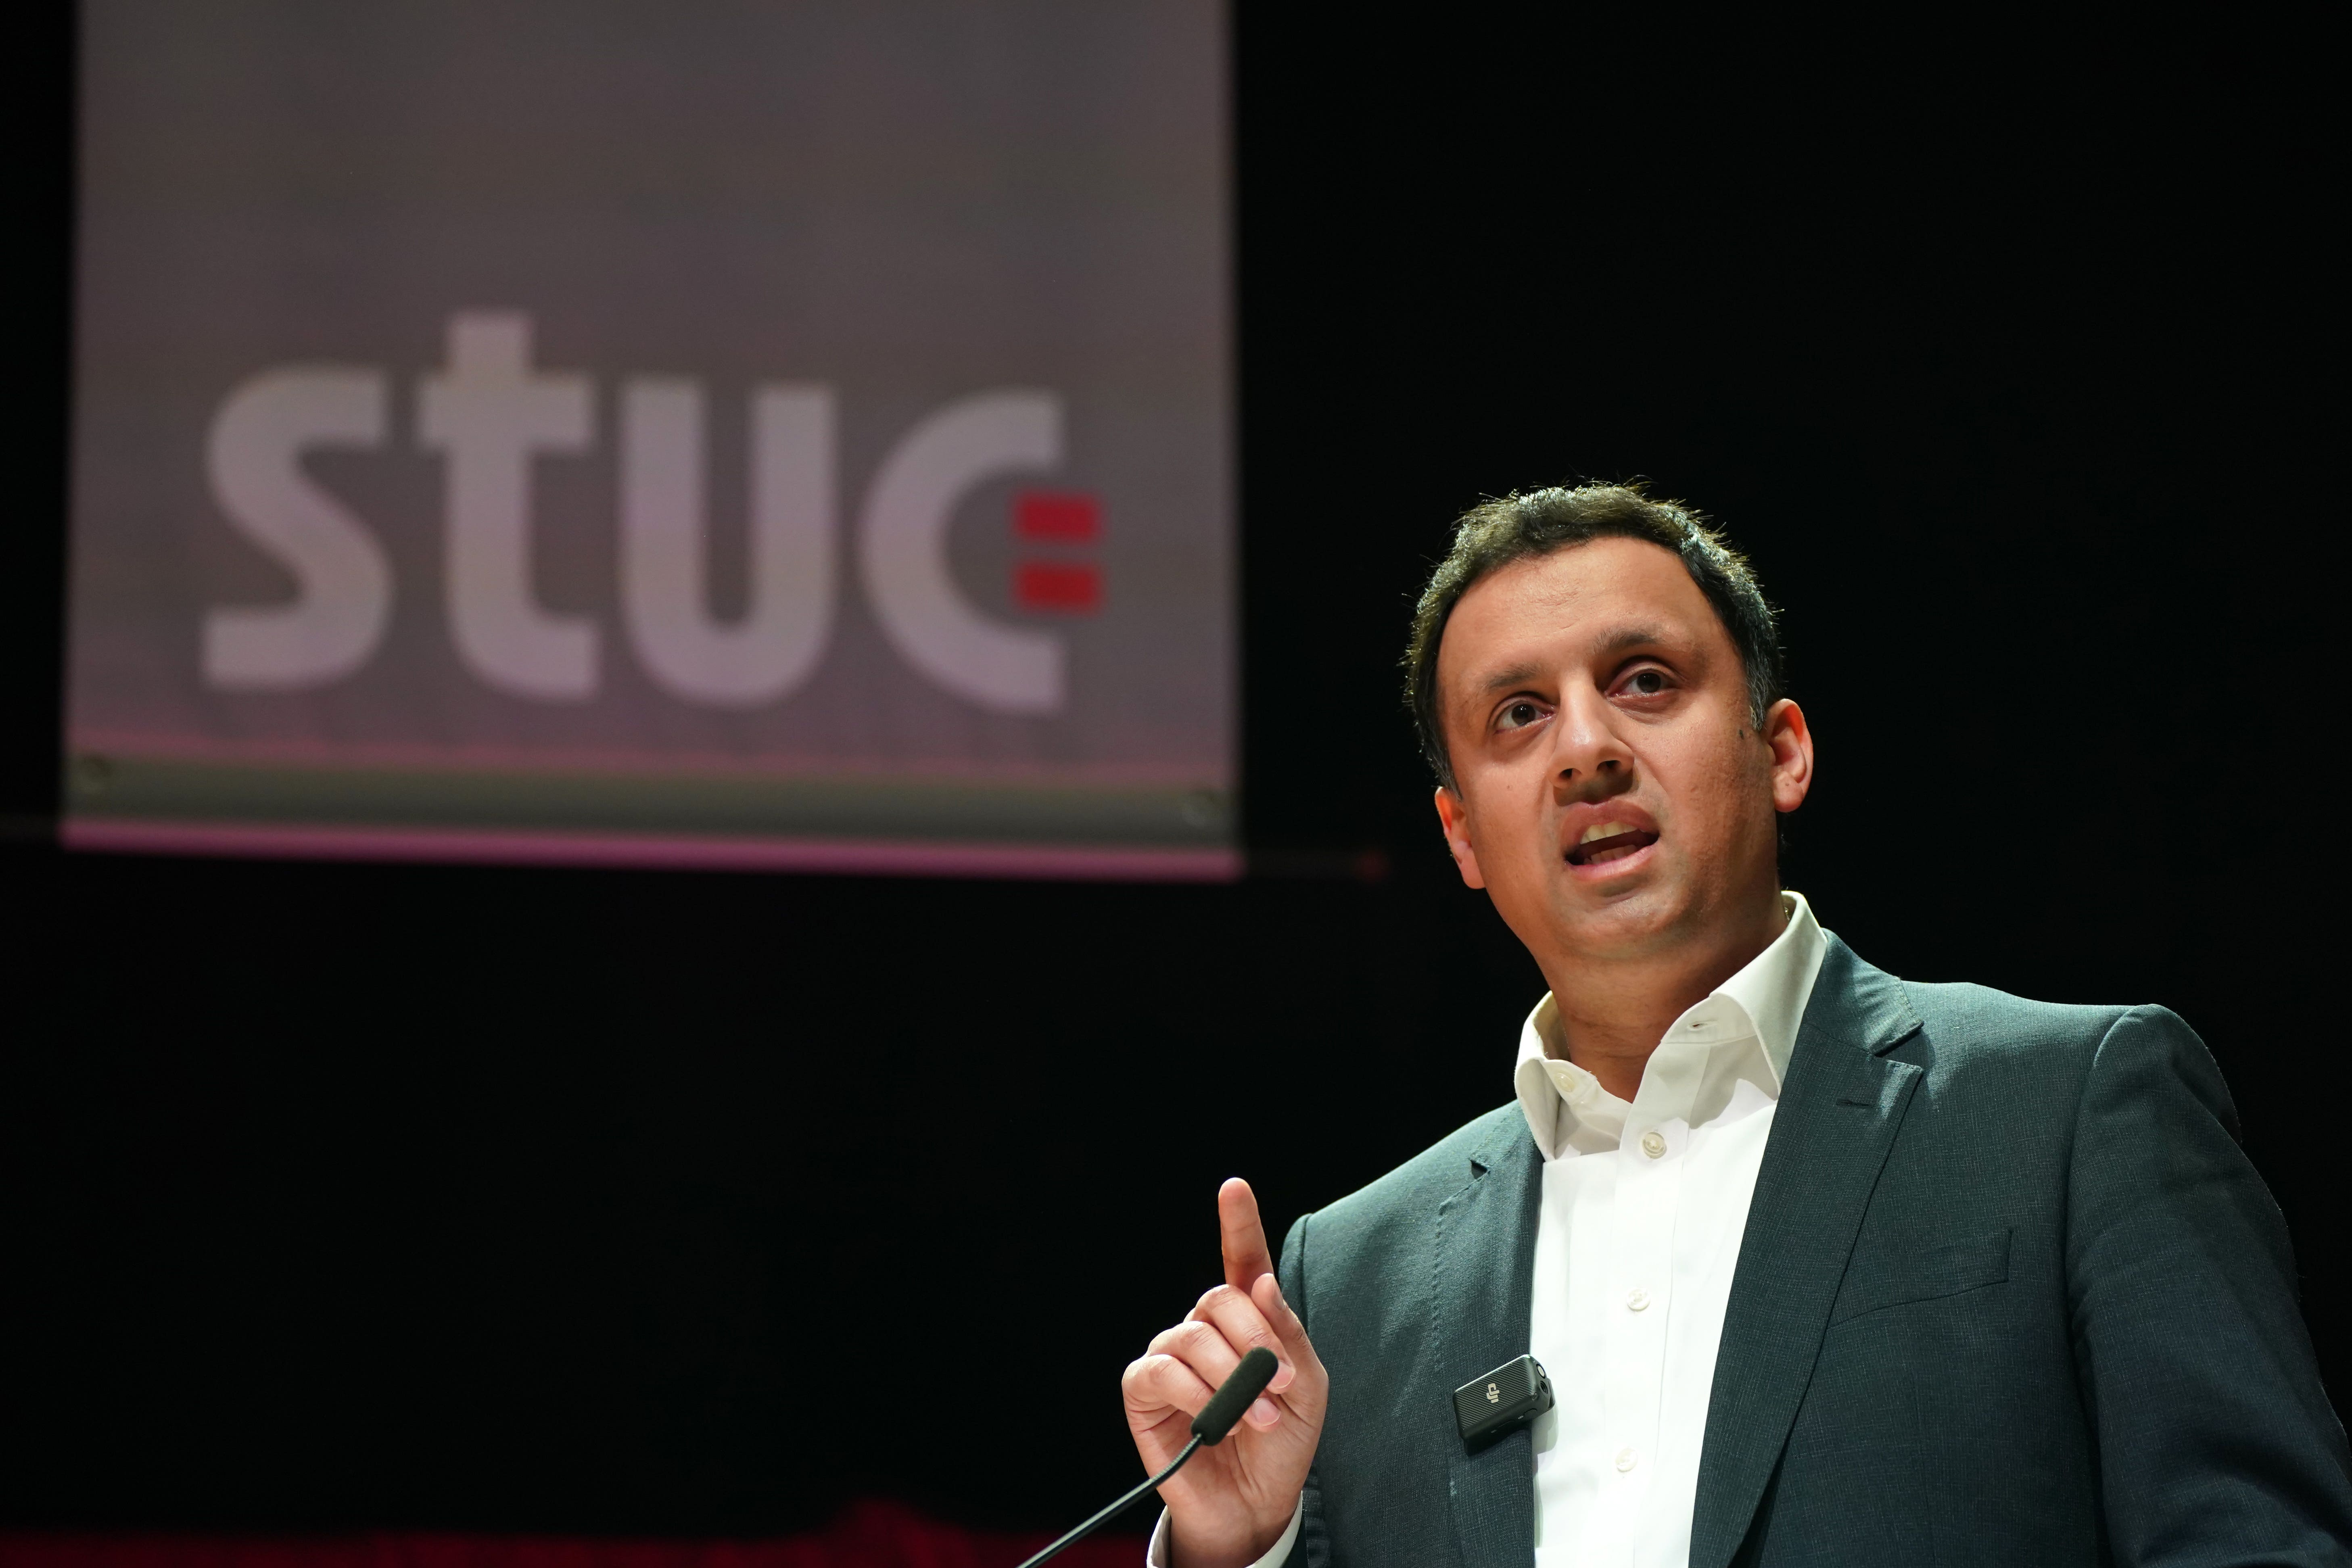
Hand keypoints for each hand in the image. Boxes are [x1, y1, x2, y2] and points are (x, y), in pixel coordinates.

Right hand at [1121, 1178, 1326, 1567]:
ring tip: (1258, 1415)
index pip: (1241, 1260)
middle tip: (1280, 1384)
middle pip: (1221, 1299)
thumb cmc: (1283, 1442)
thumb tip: (1262, 1283)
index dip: (1238, 1222)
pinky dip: (1196, 1393)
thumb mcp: (1306, 1387)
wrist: (1256, 1502)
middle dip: (1256, 1339)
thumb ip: (1287, 1333)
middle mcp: (1206, 1329)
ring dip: (1233, 1377)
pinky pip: (1161, 1371)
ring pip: (1194, 1335)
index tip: (1234, 1188)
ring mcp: (1172, 1356)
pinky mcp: (1146, 1390)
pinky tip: (1217, 1421)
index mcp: (1248, 1319)